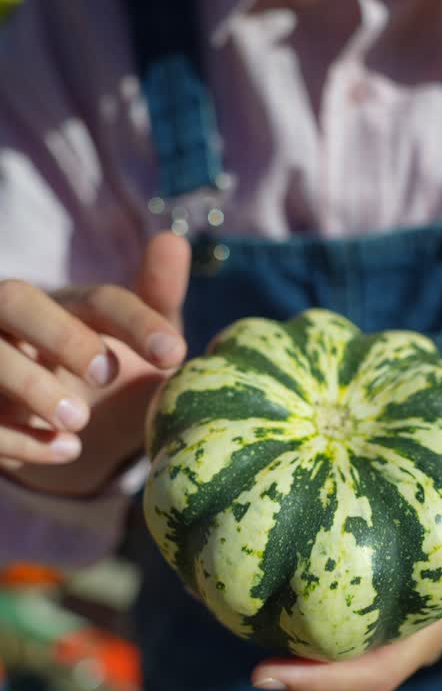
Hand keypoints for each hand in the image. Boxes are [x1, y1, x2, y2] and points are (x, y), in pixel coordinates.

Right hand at [0, 232, 190, 494]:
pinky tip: (66, 451)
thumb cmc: (100, 368)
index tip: (175, 354)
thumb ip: (156, 298)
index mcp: (69, 304)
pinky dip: (18, 438)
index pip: (98, 299)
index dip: (136, 322)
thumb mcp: (136, 339)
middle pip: (17, 301)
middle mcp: (17, 321)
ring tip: (79, 423)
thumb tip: (172, 240)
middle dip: (61, 335)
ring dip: (31, 386)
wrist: (58, 423)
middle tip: (106, 375)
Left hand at [252, 473, 441, 690]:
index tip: (264, 675)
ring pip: (331, 640)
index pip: (374, 673)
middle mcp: (406, 631)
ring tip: (226, 604)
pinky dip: (299, 595)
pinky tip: (258, 565)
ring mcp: (391, 615)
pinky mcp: (377, 590)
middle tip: (232, 641)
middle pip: (341, 668)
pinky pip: (332, 604)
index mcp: (436, 626)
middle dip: (290, 666)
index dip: (321, 682)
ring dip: (287, 632)